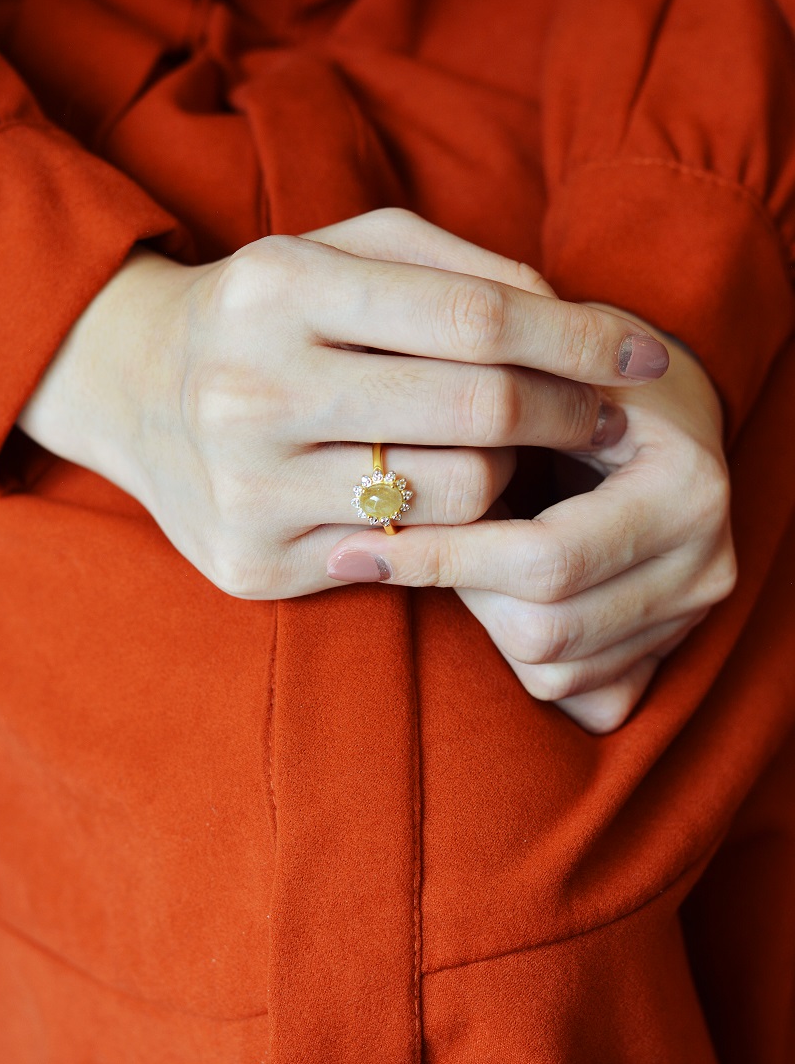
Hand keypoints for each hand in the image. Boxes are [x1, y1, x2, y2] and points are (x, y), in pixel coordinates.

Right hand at [17, 210, 665, 600]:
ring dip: (512, 474)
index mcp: (279, 289)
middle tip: (605, 415)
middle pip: (479, 410)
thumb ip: (456, 266)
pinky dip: (454, 529)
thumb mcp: (342, 251)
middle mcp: (253, 390)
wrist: (134, 392)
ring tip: (501, 451)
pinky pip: (407, 557)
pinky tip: (447, 500)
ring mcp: (247, 488)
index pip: (478, 318)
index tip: (644, 354)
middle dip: (571, 412)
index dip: (580, 340)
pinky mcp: (252, 563)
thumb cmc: (269, 313)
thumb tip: (569, 317)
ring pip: (459, 496)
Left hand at [327, 303, 735, 734]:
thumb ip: (480, 409)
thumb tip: (378, 479)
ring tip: (463, 554)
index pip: (544, 557)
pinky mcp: (671, 650)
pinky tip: (500, 593)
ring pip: (551, 668)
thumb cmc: (583, 377)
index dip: (443, 556)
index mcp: (686, 489)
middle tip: (409, 545)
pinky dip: (519, 651)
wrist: (660, 409)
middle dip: (461, 589)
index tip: (356, 547)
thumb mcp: (539, 372)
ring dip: (484, 618)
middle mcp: (706, 563)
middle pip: (543, 629)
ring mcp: (694, 615)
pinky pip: (576, 691)